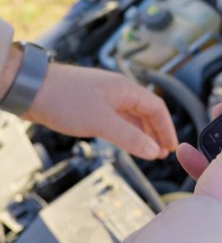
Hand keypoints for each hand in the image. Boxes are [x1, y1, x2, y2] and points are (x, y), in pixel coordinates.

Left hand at [24, 63, 177, 159]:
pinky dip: (126, 132)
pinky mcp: (92, 105)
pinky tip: (126, 142)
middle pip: (147, 112)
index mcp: (126, 89)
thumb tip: (153, 150)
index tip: (171, 147)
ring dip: (141, 134)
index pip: (157, 108)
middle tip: (161, 153)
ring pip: (131, 117)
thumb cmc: (63, 99)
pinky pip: (117, 119)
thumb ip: (130, 137)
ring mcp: (105, 98)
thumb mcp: (101, 122)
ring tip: (148, 151)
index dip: (167, 128)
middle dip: (156, 133)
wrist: (29, 89)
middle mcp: (118, 91)